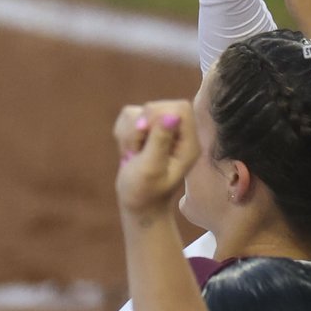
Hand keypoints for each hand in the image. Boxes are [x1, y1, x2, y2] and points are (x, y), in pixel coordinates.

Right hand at [112, 101, 196, 220]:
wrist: (138, 203)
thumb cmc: (144, 192)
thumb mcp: (151, 169)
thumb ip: (160, 141)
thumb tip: (171, 116)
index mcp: (188, 144)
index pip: (180, 108)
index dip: (158, 115)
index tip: (145, 133)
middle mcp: (178, 134)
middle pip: (156, 106)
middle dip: (139, 127)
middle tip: (137, 151)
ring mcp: (161, 131)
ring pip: (139, 111)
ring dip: (129, 133)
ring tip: (133, 155)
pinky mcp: (146, 130)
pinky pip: (129, 117)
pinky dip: (123, 133)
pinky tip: (129, 151)